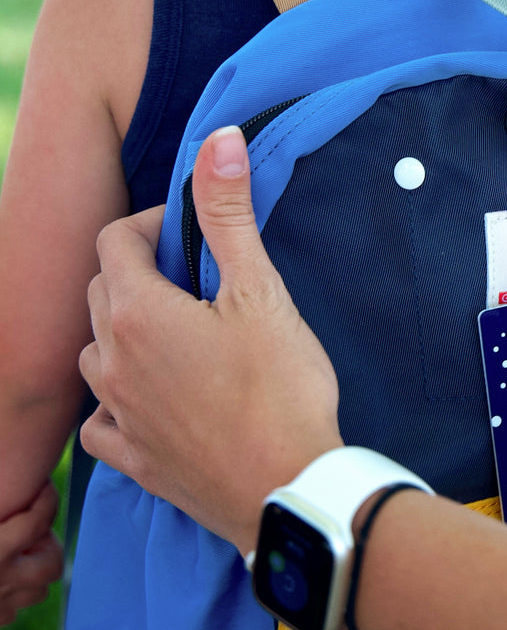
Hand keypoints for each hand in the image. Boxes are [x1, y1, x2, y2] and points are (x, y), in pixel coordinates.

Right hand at [0, 481, 62, 626]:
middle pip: (52, 561)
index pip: (37, 521)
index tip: (45, 487)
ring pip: (38, 590)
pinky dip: (10, 596)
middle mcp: (0, 581)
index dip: (46, 500)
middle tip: (28, 531)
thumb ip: (4, 509)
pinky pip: (12, 610)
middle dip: (44, 544)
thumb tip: (41, 482)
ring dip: (30, 572)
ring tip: (12, 556)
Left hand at [79, 127, 340, 554]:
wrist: (288, 488)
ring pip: (95, 352)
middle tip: (196, 280)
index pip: (116, 240)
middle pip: (102, 291)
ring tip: (175, 335)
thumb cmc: (281, 387)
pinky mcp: (133, 459)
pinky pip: (99, 420)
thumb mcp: (259, 292)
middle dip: (140, 272)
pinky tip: (145, 400)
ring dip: (124, 332)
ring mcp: (117, 413)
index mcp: (136, 312)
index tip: (194, 234)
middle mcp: (110, 360)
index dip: (152, 224)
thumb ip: (227, 215)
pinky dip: (115, 400)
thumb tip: (218, 141)